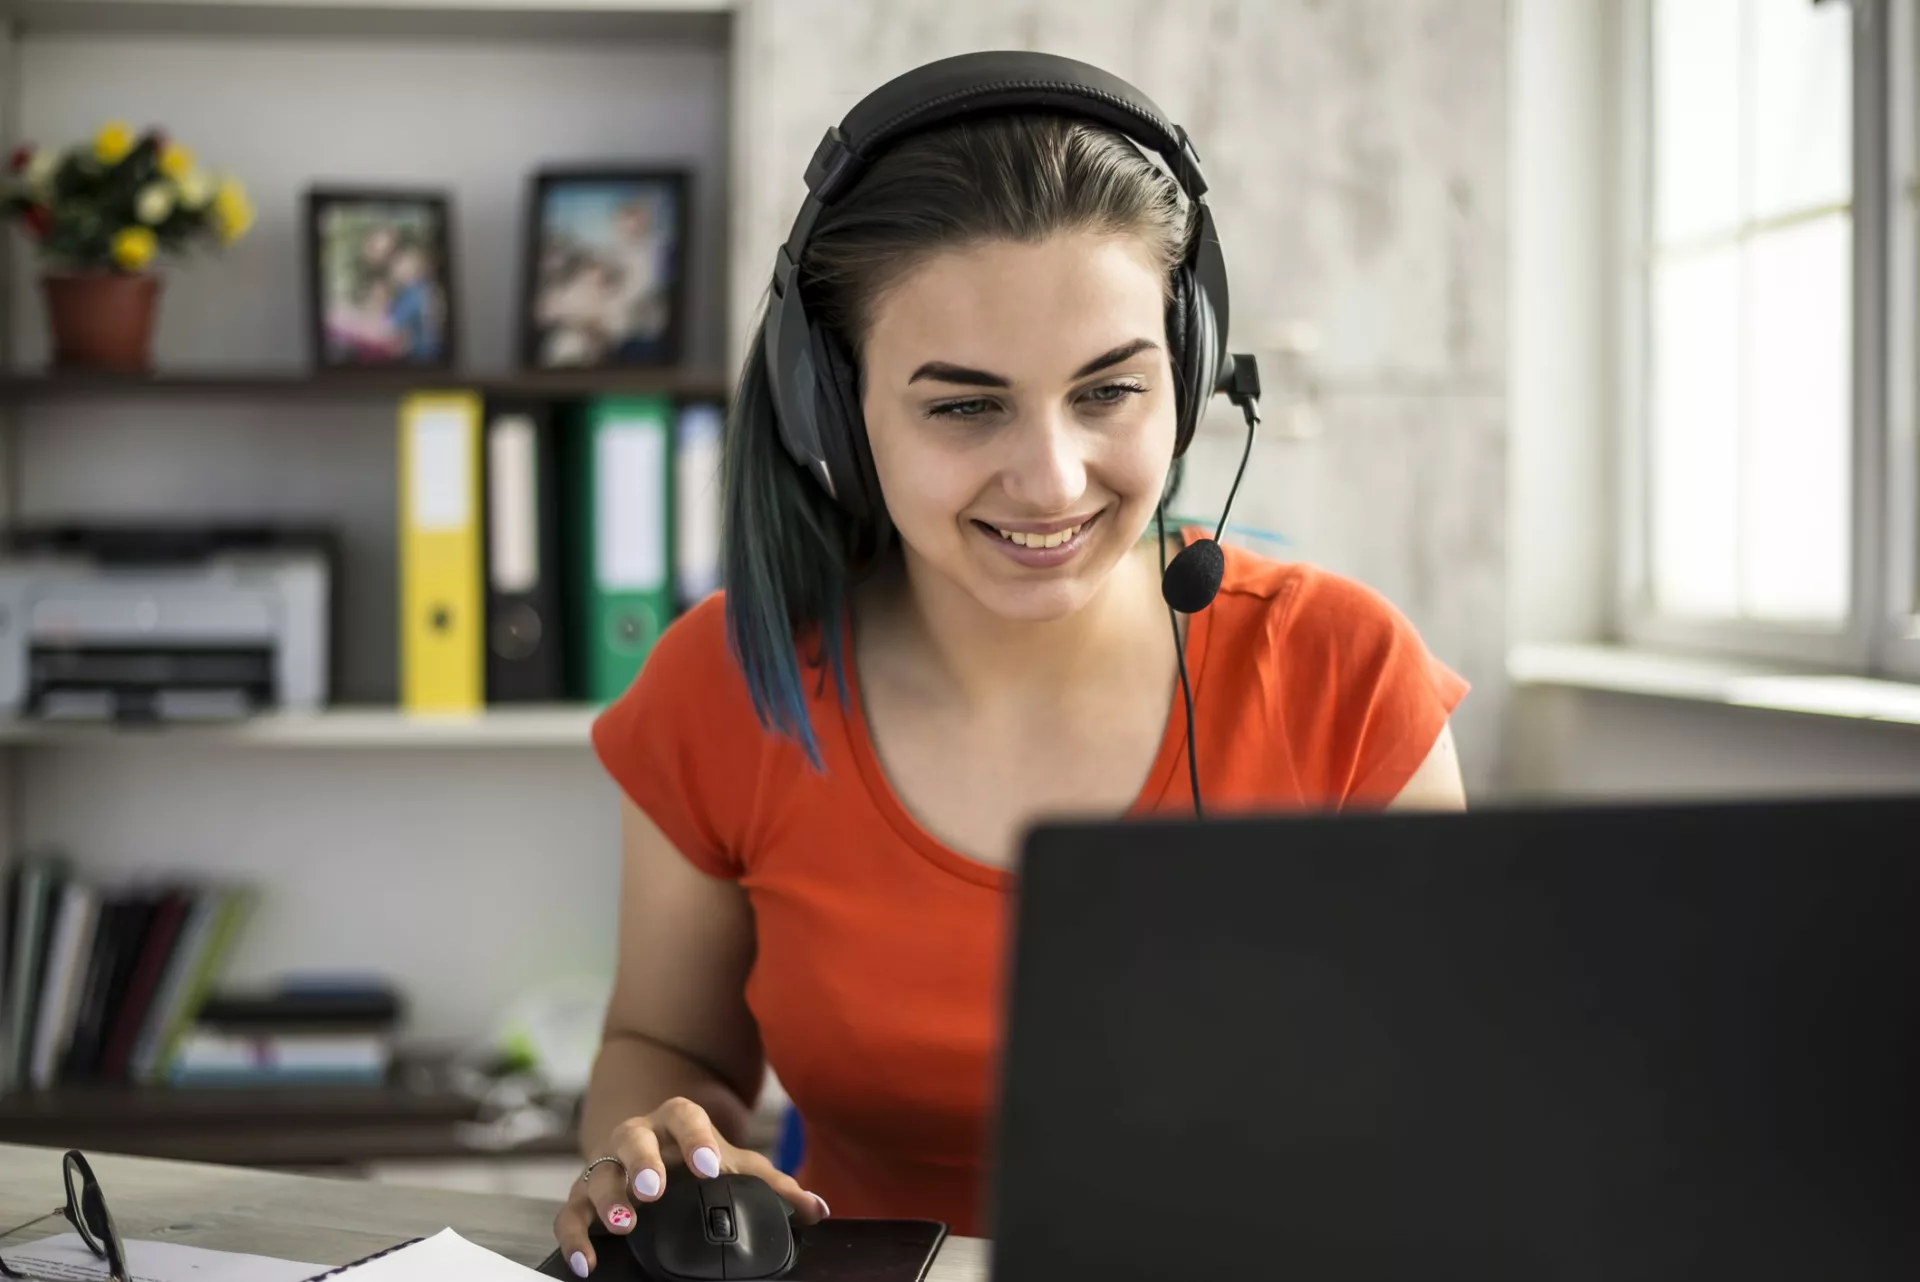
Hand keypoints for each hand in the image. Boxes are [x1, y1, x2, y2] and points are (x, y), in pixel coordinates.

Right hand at [553, 1096, 829, 1277]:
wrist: (651, 1151)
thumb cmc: (696, 1159)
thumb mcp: (733, 1166)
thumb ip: (772, 1186)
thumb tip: (815, 1209)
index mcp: (675, 1122)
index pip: (685, 1117)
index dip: (697, 1139)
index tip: (710, 1168)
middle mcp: (636, 1137)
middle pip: (632, 1138)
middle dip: (642, 1163)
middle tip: (653, 1190)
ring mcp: (606, 1165)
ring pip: (597, 1174)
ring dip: (608, 1199)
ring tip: (624, 1225)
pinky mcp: (582, 1197)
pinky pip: (569, 1214)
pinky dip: (575, 1237)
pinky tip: (587, 1262)